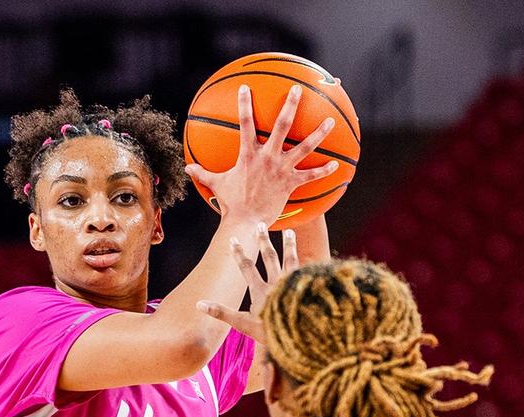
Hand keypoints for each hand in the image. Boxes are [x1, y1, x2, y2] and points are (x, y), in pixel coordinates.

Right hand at [186, 84, 338, 226]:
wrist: (245, 222)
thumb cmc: (230, 203)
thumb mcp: (215, 185)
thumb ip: (202, 173)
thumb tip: (186, 168)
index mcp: (248, 154)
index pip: (244, 123)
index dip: (244, 104)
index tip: (246, 87)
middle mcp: (267, 157)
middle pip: (282, 125)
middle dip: (290, 105)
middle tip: (298, 90)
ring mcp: (281, 169)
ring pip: (304, 147)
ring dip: (318, 133)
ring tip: (331, 121)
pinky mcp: (291, 184)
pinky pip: (311, 176)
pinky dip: (324, 171)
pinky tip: (337, 165)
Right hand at [196, 223, 295, 343]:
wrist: (298, 336)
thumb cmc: (268, 333)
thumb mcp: (242, 324)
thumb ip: (221, 312)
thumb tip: (198, 304)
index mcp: (260, 290)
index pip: (247, 267)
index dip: (238, 253)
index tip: (233, 239)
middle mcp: (276, 283)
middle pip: (269, 257)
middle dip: (263, 240)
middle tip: (260, 224)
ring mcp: (292, 284)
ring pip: (290, 259)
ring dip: (289, 244)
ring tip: (289, 231)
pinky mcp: (306, 288)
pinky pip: (306, 271)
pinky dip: (307, 262)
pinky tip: (309, 257)